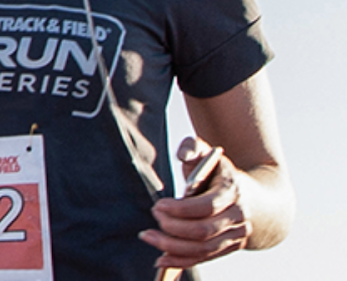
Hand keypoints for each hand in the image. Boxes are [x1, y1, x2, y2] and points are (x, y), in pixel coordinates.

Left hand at [139, 137, 251, 268]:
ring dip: (171, 246)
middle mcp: (238, 217)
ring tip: (148, 236)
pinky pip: (204, 258)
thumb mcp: (210, 156)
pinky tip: (161, 258)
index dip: (180, 209)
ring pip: (202, 248)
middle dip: (173, 227)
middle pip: (203, 230)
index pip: (206, 206)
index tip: (158, 205)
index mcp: (232, 192)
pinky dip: (181, 261)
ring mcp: (236, 235)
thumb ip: (193, 147)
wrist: (259, 201)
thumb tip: (183, 154)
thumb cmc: (222, 175)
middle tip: (153, 218)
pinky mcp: (230, 248)